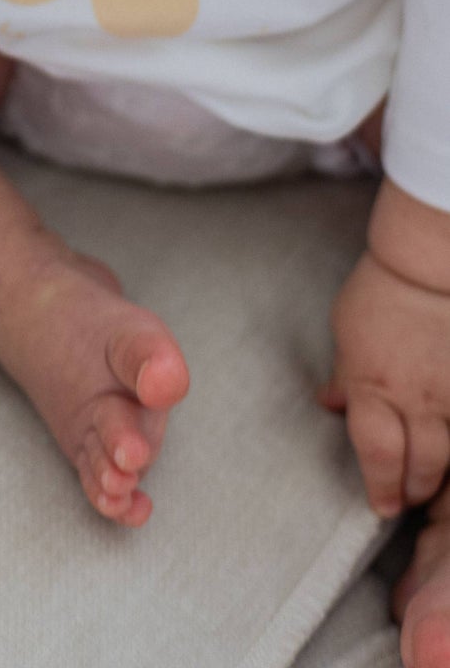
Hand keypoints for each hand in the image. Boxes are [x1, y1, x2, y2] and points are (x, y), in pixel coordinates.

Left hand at [316, 247, 449, 515]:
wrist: (426, 266)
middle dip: (414, 490)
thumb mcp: (347, 332)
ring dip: (442, 474)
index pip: (377, 454)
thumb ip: (344, 374)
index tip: (381, 504)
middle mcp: (416, 398)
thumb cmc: (379, 294)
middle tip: (407, 495)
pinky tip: (449, 446)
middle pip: (422, 467)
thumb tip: (331, 402)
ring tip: (432, 477)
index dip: (380, 486)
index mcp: (373, 387)